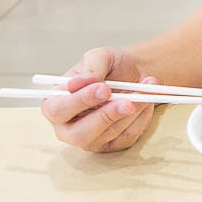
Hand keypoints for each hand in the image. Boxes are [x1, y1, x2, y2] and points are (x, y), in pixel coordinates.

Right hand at [41, 47, 159, 152]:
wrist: (136, 72)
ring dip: (131, 112)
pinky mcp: (113, 144)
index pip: (58, 111)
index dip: (79, 101)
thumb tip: (78, 84)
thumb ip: (90, 69)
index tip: (104, 88)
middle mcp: (69, 127)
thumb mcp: (100, 57)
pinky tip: (145, 101)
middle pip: (79, 135)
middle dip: (106, 116)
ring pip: (109, 134)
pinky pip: (127, 136)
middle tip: (128, 101)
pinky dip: (140, 117)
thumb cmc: (112, 66)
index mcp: (56, 104)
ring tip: (145, 90)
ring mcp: (91, 139)